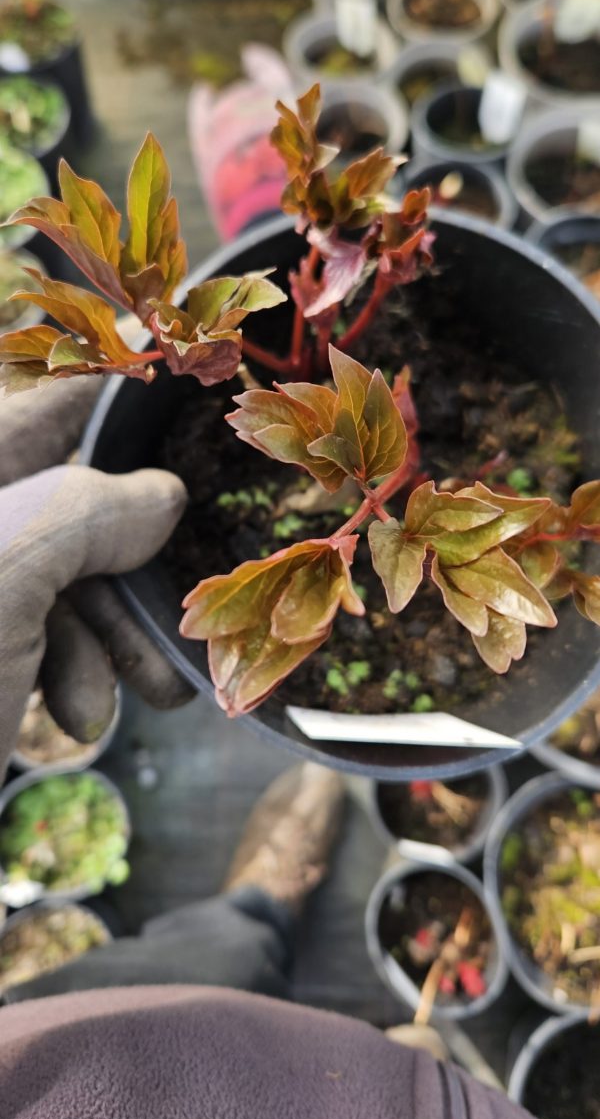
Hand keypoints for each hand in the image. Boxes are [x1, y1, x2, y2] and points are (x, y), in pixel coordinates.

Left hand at [0, 374, 192, 777]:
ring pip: (66, 579)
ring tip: (158, 685)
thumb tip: (162, 493)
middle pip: (68, 499)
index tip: (193, 412)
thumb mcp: (2, 570)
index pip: (43, 404)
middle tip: (186, 587)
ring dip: (118, 633)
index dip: (117, 401)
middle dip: (132, 557)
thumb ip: (87, 508)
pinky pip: (44, 640)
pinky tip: (86, 718)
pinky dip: (79, 676)